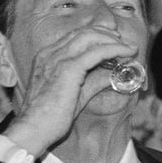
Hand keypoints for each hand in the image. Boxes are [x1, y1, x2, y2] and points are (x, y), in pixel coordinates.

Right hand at [4, 27, 137, 155]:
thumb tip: (112, 76)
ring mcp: (57, 59)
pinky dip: (114, 50)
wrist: (33, 129)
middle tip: (124, 42)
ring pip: (91, 38)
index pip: (74, 37)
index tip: (113, 42)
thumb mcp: (76, 95)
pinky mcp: (68, 69)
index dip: (96, 37)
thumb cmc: (49, 118)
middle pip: (83, 33)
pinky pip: (97, 52)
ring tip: (129, 48)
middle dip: (107, 34)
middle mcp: (50, 53)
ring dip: (113, 41)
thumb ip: (93, 82)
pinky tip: (126, 54)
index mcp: (47, 57)